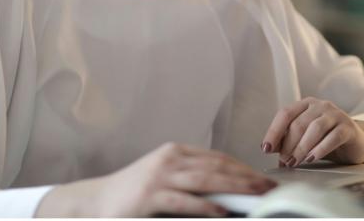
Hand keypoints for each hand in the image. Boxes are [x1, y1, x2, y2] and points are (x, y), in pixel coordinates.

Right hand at [36, 142, 275, 216]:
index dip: (242, 167)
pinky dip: (207, 206)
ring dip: (236, 187)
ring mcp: (160, 175)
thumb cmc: (131, 195)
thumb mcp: (163, 180)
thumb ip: (190, 182)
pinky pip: (185, 201)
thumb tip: (224, 194)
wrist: (93, 201)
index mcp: (175, 152)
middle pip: (217, 165)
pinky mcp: (150, 195)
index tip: (262, 178)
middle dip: (247, 176)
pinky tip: (223, 211)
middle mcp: (170, 158)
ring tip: (257, 195)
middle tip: (270, 186)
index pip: (217, 157)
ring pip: (207, 179)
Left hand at [261, 97, 363, 167]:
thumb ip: (288, 141)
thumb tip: (269, 150)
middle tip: (285, 161)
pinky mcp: (348, 127)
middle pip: (299, 123)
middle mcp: (321, 105)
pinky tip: (311, 158)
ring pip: (315, 128)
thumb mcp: (305, 139)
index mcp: (306, 104)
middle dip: (289, 145)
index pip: (285, 113)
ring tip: (295, 162)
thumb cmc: (326, 140)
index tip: (266, 148)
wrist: (356, 143)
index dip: (274, 131)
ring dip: (302, 148)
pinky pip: (333, 137)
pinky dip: (320, 149)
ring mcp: (336, 114)